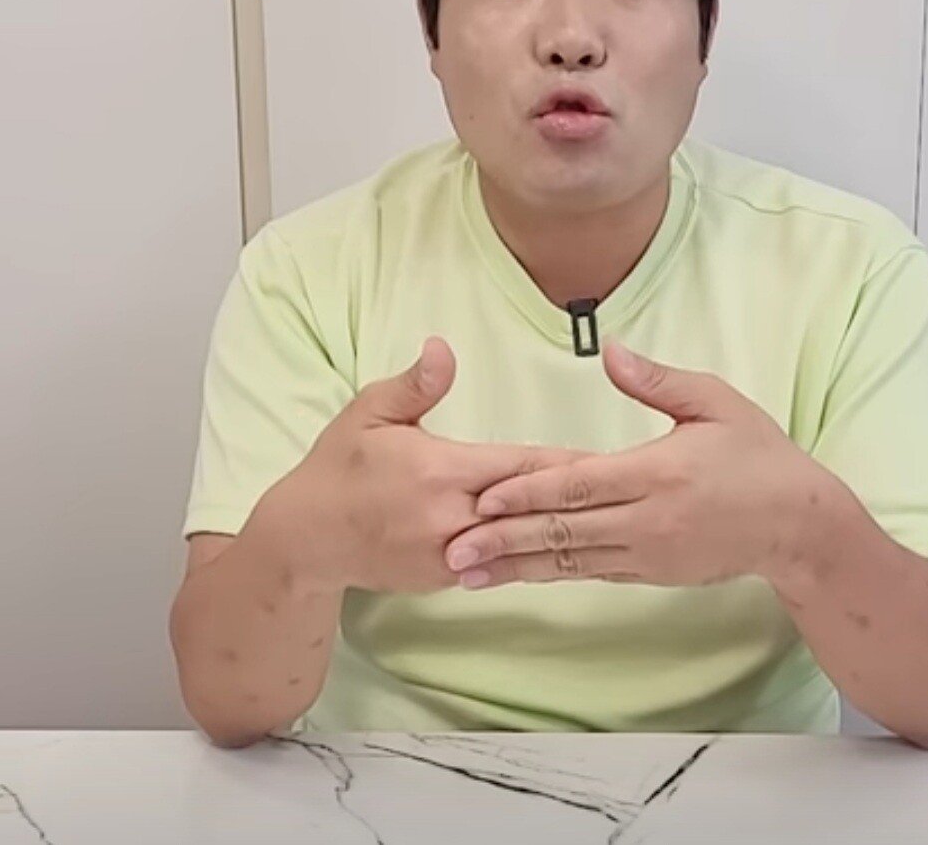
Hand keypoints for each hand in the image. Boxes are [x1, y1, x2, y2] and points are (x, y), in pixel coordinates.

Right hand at [257, 335, 592, 596]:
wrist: (306, 538)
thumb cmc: (339, 466)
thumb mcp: (369, 412)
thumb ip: (414, 384)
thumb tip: (443, 349)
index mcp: (440, 472)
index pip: (518, 467)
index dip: (562, 465)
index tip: (603, 462)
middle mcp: (450, 518)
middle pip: (527, 508)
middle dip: (571, 500)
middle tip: (621, 493)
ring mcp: (448, 556)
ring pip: (515, 541)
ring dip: (552, 530)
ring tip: (600, 522)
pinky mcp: (442, 579)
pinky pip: (493, 562)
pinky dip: (521, 552)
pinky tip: (553, 546)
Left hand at [442, 338, 821, 590]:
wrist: (798, 525)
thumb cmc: (758, 453)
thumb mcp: (715, 402)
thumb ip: (658, 380)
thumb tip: (610, 351)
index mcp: (658, 473)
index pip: (580, 484)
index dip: (528, 491)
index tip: (483, 496)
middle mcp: (648, 520)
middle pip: (563, 532)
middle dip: (504, 540)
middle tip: (452, 547)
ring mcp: (649, 553)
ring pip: (570, 562)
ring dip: (516, 567)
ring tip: (466, 572)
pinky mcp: (652, 573)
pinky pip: (591, 573)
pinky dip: (550, 574)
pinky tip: (517, 575)